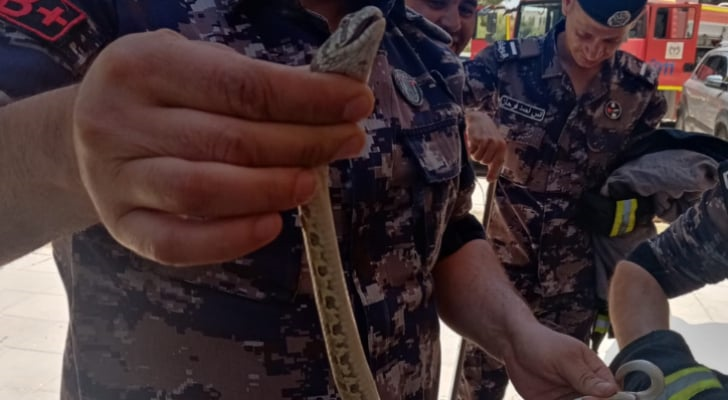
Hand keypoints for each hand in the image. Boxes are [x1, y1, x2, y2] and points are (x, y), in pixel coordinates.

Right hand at [73, 30, 372, 265]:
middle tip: (348, 142)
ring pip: (204, 193)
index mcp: (144, 65)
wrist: (87, 133)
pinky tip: (271, 225)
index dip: (308, 98)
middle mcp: (120, 121)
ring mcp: (114, 179)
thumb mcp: (193, 65)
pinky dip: (230, 240)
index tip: (357, 103)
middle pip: (231, 141)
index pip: (242, 85)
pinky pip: (175, 245)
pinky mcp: (120, 225)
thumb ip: (250, 83)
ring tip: (312, 182)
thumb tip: (331, 107)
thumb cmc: (161, 94)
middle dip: (304, 143)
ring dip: (272, 190)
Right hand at [465, 110, 505, 181]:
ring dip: (474, 153)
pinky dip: (470, 149)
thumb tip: (491, 180)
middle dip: (480, 157)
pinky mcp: (479, 140)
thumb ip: (493, 161)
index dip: (493, 172)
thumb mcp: (492, 146)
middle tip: (479, 148)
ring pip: (478, 159)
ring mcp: (488, 142)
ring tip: (476, 144)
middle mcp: (497, 144)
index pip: (498, 163)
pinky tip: (473, 141)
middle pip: (485, 162)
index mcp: (502, 146)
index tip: (489, 180)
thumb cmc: (485, 134)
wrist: (478, 119)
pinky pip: (473, 152)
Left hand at [504, 323, 618, 399]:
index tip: (591, 398)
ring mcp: (569, 397)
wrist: (512, 345)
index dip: (605, 399)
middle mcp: (584, 388)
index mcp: (594, 372)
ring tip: (559, 398)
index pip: (611, 393)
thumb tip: (611, 390)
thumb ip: (585, 377)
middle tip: (577, 399)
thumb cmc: (541, 343)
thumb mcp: (565, 358)